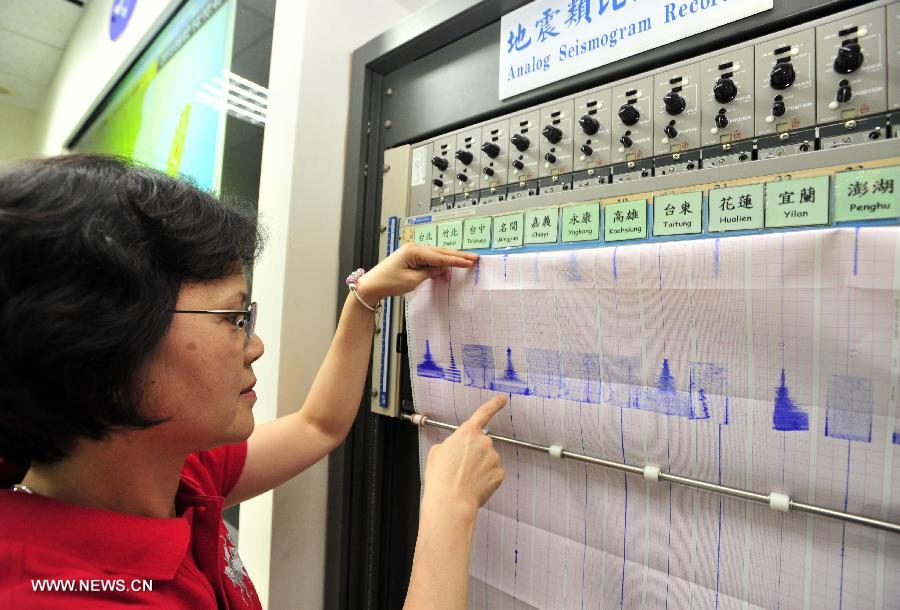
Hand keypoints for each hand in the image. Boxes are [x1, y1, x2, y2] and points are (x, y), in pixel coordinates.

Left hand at [356, 244, 477, 301]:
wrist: (371, 285)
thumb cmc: (388, 283)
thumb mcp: (412, 280)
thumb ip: (430, 273)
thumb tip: (443, 269)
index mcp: (414, 251)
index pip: (440, 256)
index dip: (456, 260)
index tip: (470, 262)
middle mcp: (414, 248)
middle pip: (440, 252)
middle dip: (457, 256)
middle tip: (474, 258)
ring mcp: (412, 252)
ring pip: (436, 255)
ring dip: (449, 261)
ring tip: (465, 263)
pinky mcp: (411, 258)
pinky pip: (429, 259)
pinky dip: (439, 264)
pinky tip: (446, 270)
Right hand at [421, 396, 506, 515]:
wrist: (451, 501)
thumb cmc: (440, 478)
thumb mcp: (436, 453)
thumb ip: (450, 444)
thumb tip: (455, 449)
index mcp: (467, 433)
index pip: (484, 413)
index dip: (494, 404)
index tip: (503, 399)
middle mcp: (483, 442)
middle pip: (482, 443)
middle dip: (474, 453)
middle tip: (460, 467)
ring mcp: (493, 457)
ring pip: (488, 459)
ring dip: (479, 466)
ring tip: (464, 479)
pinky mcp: (499, 473)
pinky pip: (493, 472)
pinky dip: (485, 478)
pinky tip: (474, 485)